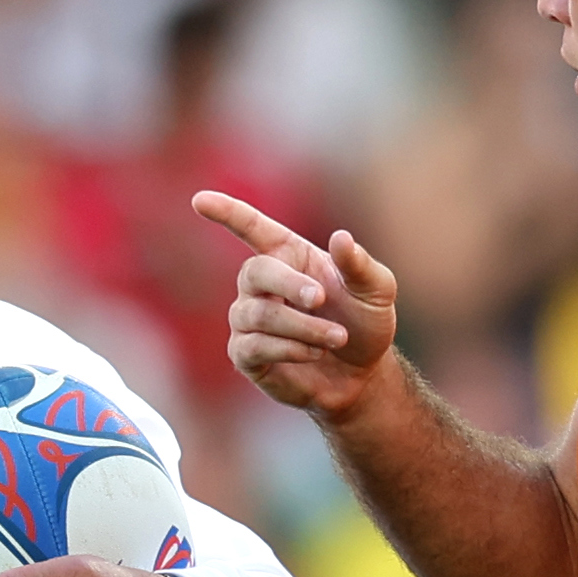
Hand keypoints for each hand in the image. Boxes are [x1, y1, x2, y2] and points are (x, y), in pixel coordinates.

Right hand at [194, 191, 395, 422]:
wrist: (362, 375)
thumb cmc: (364, 322)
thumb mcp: (376, 290)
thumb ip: (360, 264)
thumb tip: (341, 237)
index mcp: (288, 255)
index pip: (251, 228)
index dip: (226, 213)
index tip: (200, 200)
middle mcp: (261, 283)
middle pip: (255, 271)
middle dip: (288, 284)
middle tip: (321, 299)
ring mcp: (249, 319)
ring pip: (260, 314)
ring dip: (303, 326)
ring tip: (337, 338)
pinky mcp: (245, 355)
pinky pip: (255, 346)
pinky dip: (290, 349)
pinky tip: (314, 352)